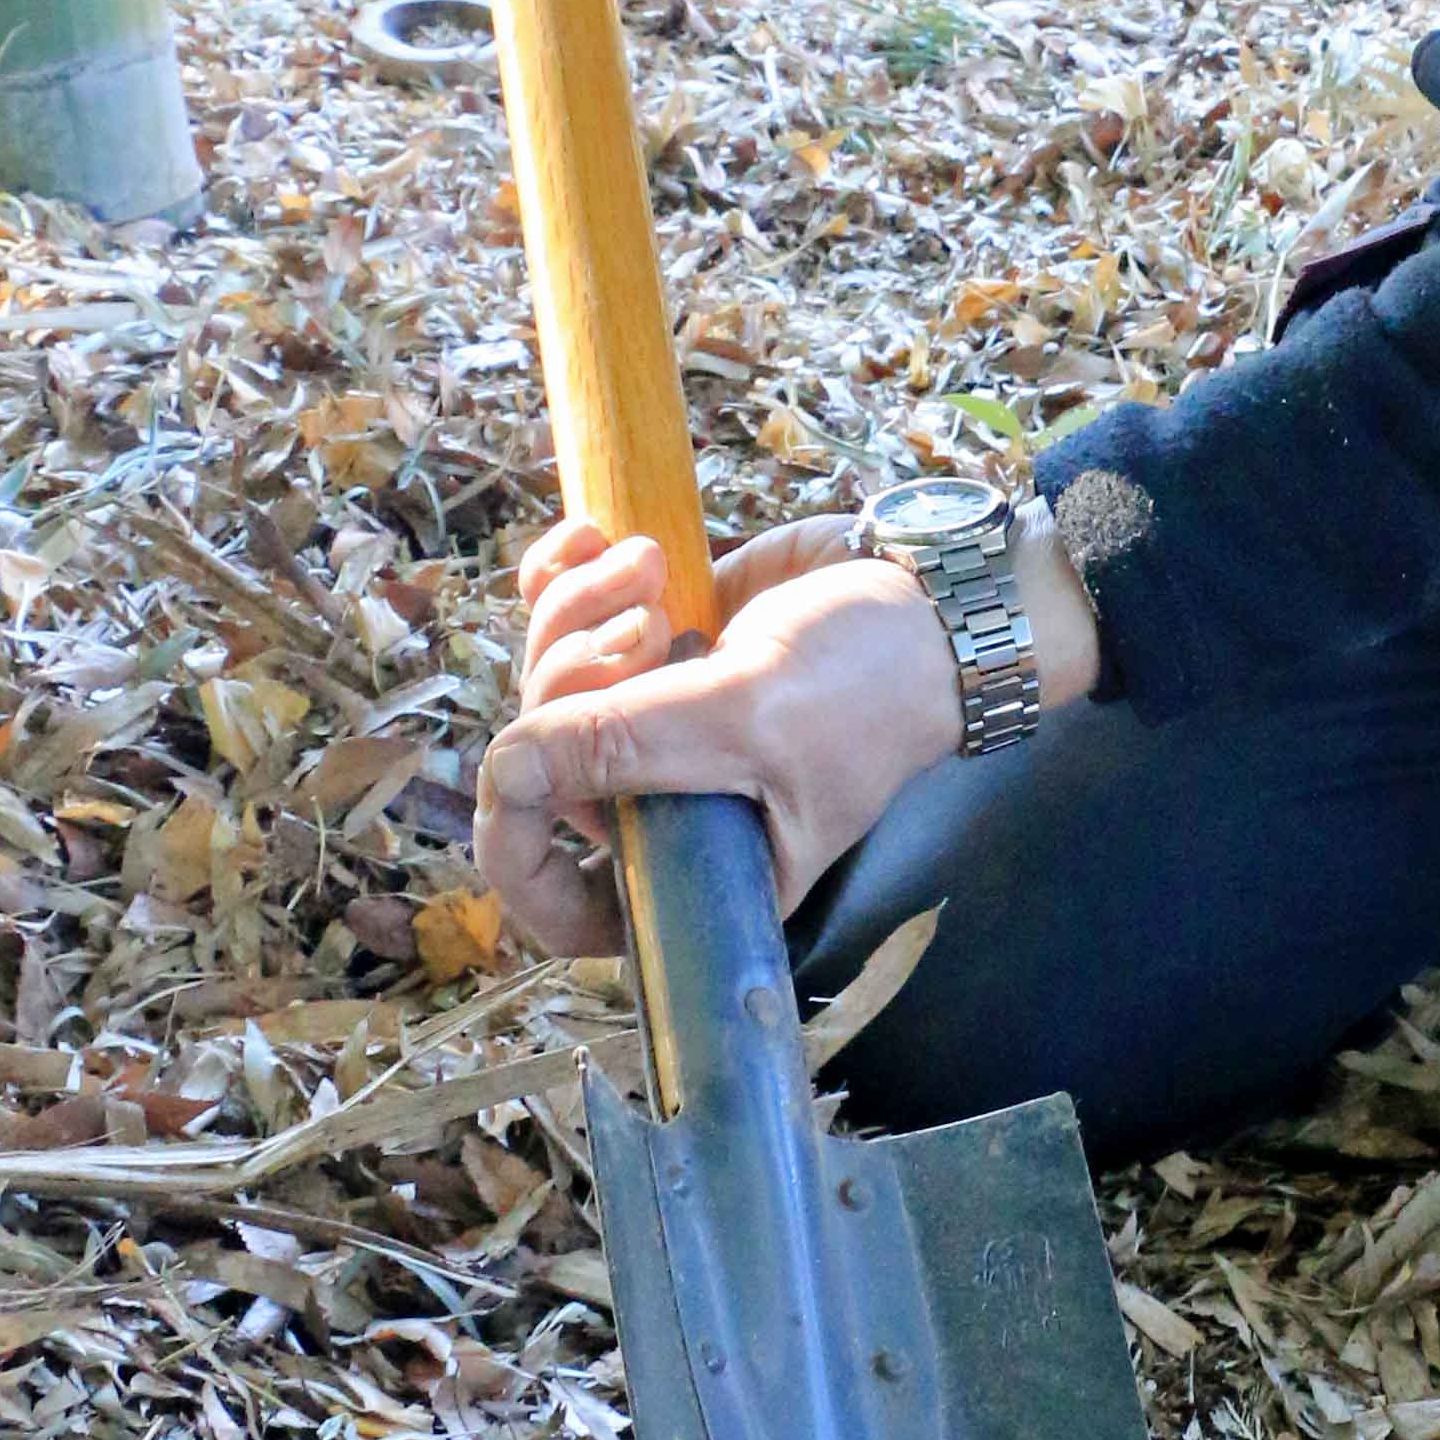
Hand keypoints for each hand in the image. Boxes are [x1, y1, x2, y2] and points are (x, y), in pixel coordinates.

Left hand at [472, 511, 1098, 959]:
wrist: (932, 593)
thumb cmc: (872, 684)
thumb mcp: (750, 719)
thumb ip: (629, 745)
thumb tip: (507, 768)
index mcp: (696, 869)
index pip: (566, 904)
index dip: (516, 851)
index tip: (514, 770)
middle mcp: (662, 805)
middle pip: (543, 763)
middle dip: (571, 679)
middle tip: (645, 631)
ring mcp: (650, 721)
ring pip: (545, 677)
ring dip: (577, 609)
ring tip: (650, 570)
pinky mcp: (649, 643)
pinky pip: (557, 615)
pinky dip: (563, 571)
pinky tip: (597, 535)